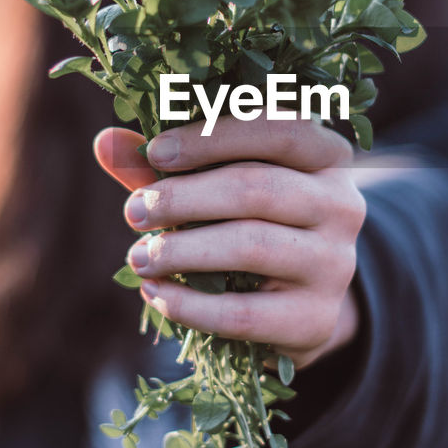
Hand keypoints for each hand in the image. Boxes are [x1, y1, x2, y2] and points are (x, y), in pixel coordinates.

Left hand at [93, 118, 366, 369]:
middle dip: (185, 198)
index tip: (155, 152)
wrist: (299, 307)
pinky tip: (156, 295)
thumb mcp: (218, 185)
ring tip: (138, 257)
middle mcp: (343, 204)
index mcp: (327, 155)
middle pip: (258, 188)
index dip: (214, 136)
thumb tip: (105, 141)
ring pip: (252, 246)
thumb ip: (168, 164)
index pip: (279, 128)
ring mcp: (336, 264)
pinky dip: (191, 305)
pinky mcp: (317, 319)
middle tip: (133, 212)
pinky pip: (245, 313)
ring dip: (183, 250)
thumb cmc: (250, 225)